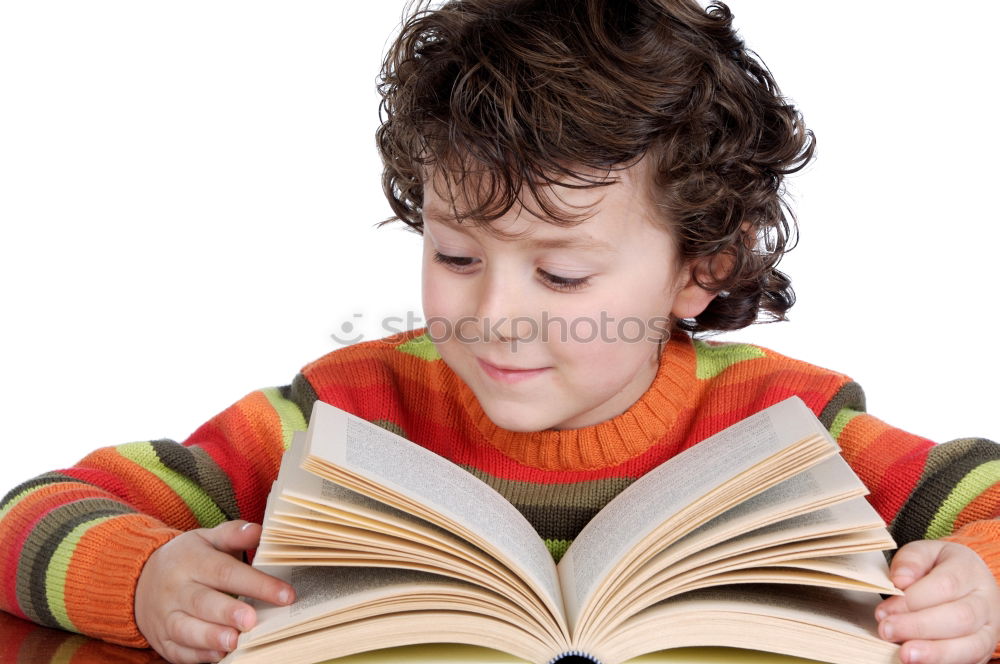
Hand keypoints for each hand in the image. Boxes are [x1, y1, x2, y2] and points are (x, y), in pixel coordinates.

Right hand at [135, 520, 295, 663]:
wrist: (139, 579)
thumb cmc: (187, 558)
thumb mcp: (207, 539)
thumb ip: (235, 534)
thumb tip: (260, 531)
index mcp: (192, 561)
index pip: (226, 571)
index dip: (257, 584)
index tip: (286, 595)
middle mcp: (176, 589)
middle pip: (203, 601)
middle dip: (228, 612)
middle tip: (252, 620)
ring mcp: (167, 616)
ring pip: (186, 629)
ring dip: (211, 636)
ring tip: (235, 641)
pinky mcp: (162, 640)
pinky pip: (178, 650)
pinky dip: (197, 655)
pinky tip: (219, 655)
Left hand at [875, 540, 999, 663]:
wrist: (969, 583)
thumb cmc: (940, 567)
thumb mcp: (925, 553)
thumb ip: (911, 561)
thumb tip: (900, 580)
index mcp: (970, 570)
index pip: (945, 586)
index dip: (913, 600)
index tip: (883, 610)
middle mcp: (986, 601)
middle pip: (959, 618)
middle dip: (919, 627)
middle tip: (886, 631)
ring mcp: (989, 629)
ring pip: (970, 645)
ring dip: (935, 653)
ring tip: (905, 655)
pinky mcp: (984, 650)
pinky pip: (970, 661)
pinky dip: (944, 663)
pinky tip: (921, 663)